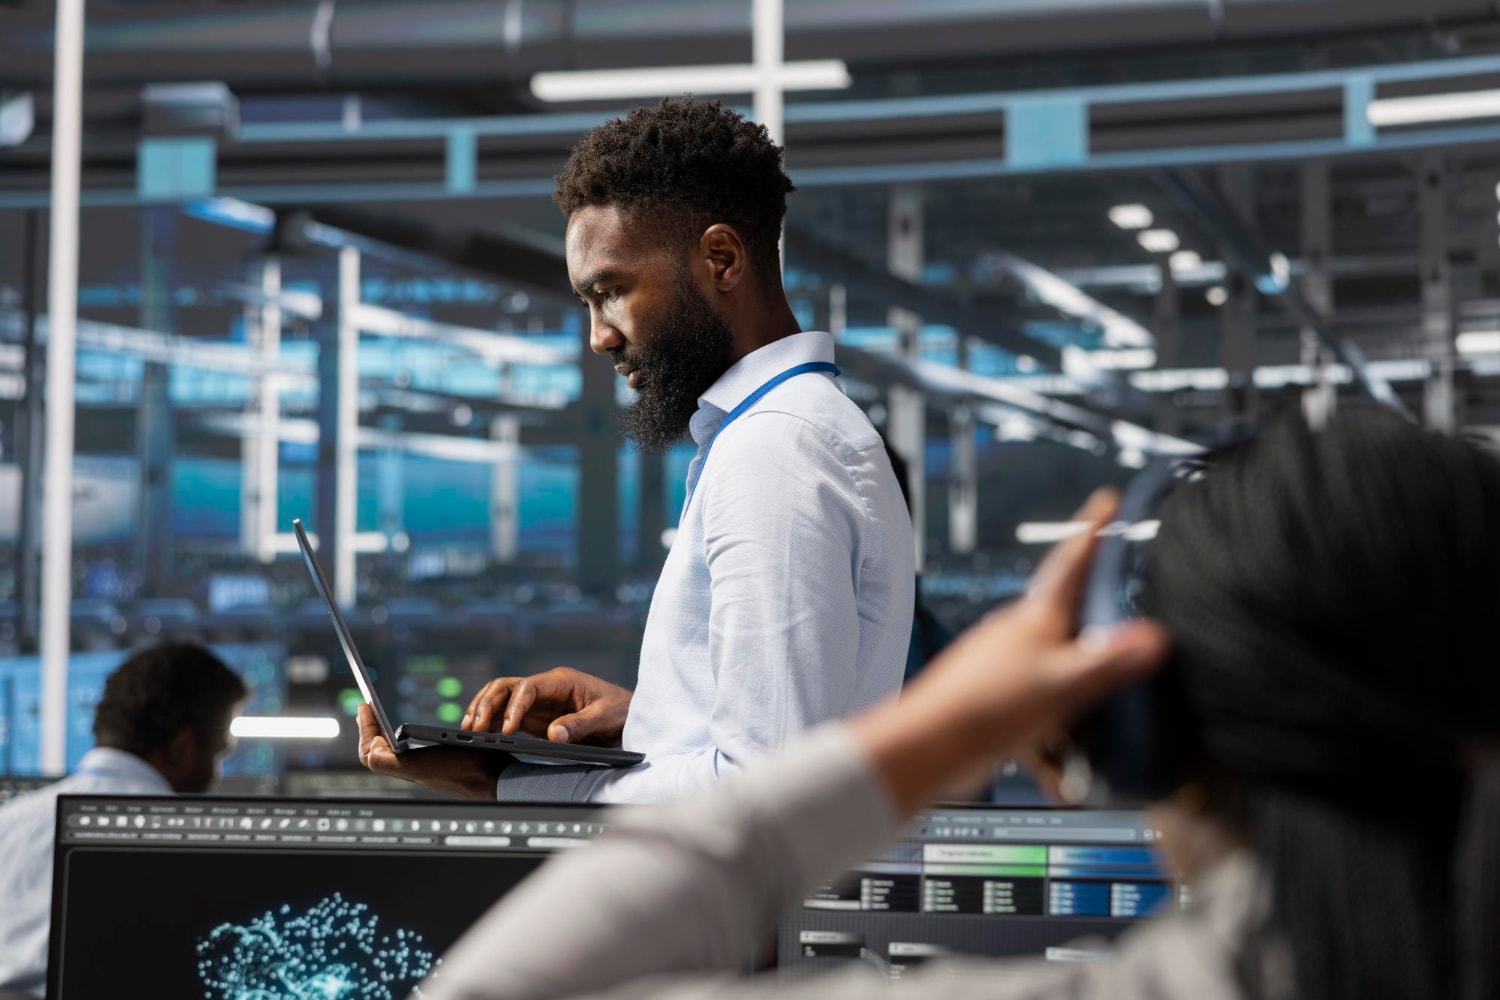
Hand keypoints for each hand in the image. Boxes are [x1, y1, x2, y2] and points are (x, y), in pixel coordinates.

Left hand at [356, 704, 507, 799]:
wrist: (491, 776)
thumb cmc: (458, 770)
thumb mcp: (416, 765)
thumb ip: (386, 760)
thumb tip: (370, 746)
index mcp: (402, 767)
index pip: (369, 752)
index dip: (364, 729)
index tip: (366, 706)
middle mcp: (410, 767)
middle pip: (378, 751)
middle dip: (371, 729)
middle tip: (368, 709)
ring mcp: (424, 764)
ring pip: (393, 750)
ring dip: (385, 732)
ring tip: (381, 718)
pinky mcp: (439, 759)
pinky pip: (411, 747)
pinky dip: (404, 736)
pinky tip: (412, 730)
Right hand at [461, 667, 632, 746]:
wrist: (630, 717)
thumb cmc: (622, 710)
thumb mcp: (606, 717)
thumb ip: (580, 725)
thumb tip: (554, 734)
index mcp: (562, 681)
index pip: (527, 687)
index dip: (514, 706)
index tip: (508, 729)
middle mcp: (547, 688)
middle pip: (506, 687)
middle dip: (487, 704)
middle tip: (474, 729)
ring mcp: (539, 702)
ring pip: (501, 698)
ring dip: (483, 711)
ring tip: (468, 731)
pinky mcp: (537, 717)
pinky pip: (507, 715)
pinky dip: (492, 722)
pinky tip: (481, 735)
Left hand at [850, 489, 1168, 814]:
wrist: (926, 748)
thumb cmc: (986, 709)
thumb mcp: (1062, 684)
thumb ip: (1109, 662)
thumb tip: (1153, 637)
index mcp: (1037, 617)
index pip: (1073, 561)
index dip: (1093, 530)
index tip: (1106, 499)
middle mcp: (1019, 634)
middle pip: (1072, 630)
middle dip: (1099, 661)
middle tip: (1119, 683)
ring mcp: (1005, 667)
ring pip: (1058, 685)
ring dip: (1074, 722)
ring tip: (1082, 754)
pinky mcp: (994, 702)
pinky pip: (1037, 722)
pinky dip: (1051, 751)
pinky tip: (1059, 778)